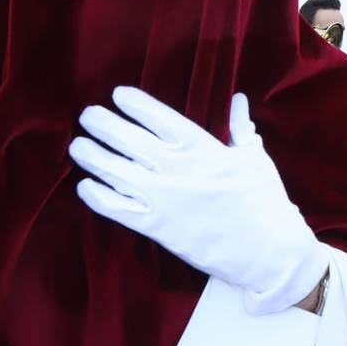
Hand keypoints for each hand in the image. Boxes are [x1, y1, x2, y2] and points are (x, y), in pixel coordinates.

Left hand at [68, 86, 327, 315]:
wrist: (268, 251)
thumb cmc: (265, 202)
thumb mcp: (256, 159)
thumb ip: (241, 127)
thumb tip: (238, 99)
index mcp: (205, 149)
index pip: (162, 119)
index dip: (137, 104)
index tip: (118, 94)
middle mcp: (180, 170)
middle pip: (132, 141)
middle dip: (105, 125)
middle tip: (87, 115)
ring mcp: (166, 199)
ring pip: (118, 172)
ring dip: (94, 157)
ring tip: (78, 146)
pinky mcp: (158, 228)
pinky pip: (119, 210)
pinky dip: (98, 197)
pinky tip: (85, 187)